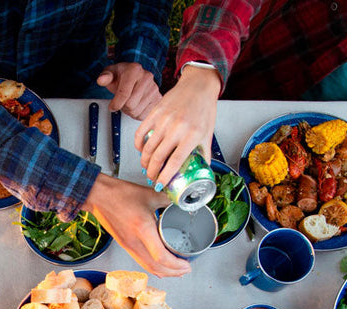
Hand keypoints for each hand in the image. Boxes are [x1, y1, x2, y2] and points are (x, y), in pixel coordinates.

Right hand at [82, 174, 190, 276]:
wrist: (98, 196)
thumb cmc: (119, 194)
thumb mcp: (149, 194)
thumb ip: (168, 199)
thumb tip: (182, 203)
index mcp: (143, 229)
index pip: (161, 257)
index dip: (176, 265)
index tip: (187, 264)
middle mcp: (134, 242)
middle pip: (155, 267)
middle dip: (173, 272)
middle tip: (186, 270)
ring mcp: (128, 246)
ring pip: (147, 267)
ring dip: (163, 272)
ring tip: (176, 271)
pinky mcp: (125, 245)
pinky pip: (140, 262)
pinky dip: (152, 267)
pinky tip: (159, 267)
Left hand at [96, 62, 161, 119]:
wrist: (136, 76)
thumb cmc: (122, 76)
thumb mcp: (111, 74)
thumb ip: (105, 77)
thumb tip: (101, 80)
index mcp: (134, 70)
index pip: (124, 93)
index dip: (116, 104)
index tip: (112, 107)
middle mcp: (147, 77)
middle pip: (130, 105)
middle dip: (123, 107)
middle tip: (122, 102)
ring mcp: (154, 88)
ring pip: (137, 111)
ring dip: (129, 111)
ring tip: (129, 102)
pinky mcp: (158, 98)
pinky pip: (144, 115)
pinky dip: (138, 114)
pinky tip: (136, 105)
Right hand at [135, 65, 220, 190]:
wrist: (198, 86)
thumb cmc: (204, 109)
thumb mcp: (208, 134)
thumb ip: (204, 154)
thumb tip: (202, 171)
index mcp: (192, 135)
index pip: (175, 162)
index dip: (165, 177)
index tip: (161, 185)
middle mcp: (177, 128)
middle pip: (158, 158)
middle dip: (152, 173)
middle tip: (152, 178)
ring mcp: (164, 120)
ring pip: (147, 148)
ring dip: (144, 162)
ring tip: (147, 168)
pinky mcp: (155, 113)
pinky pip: (141, 133)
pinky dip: (138, 145)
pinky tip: (141, 150)